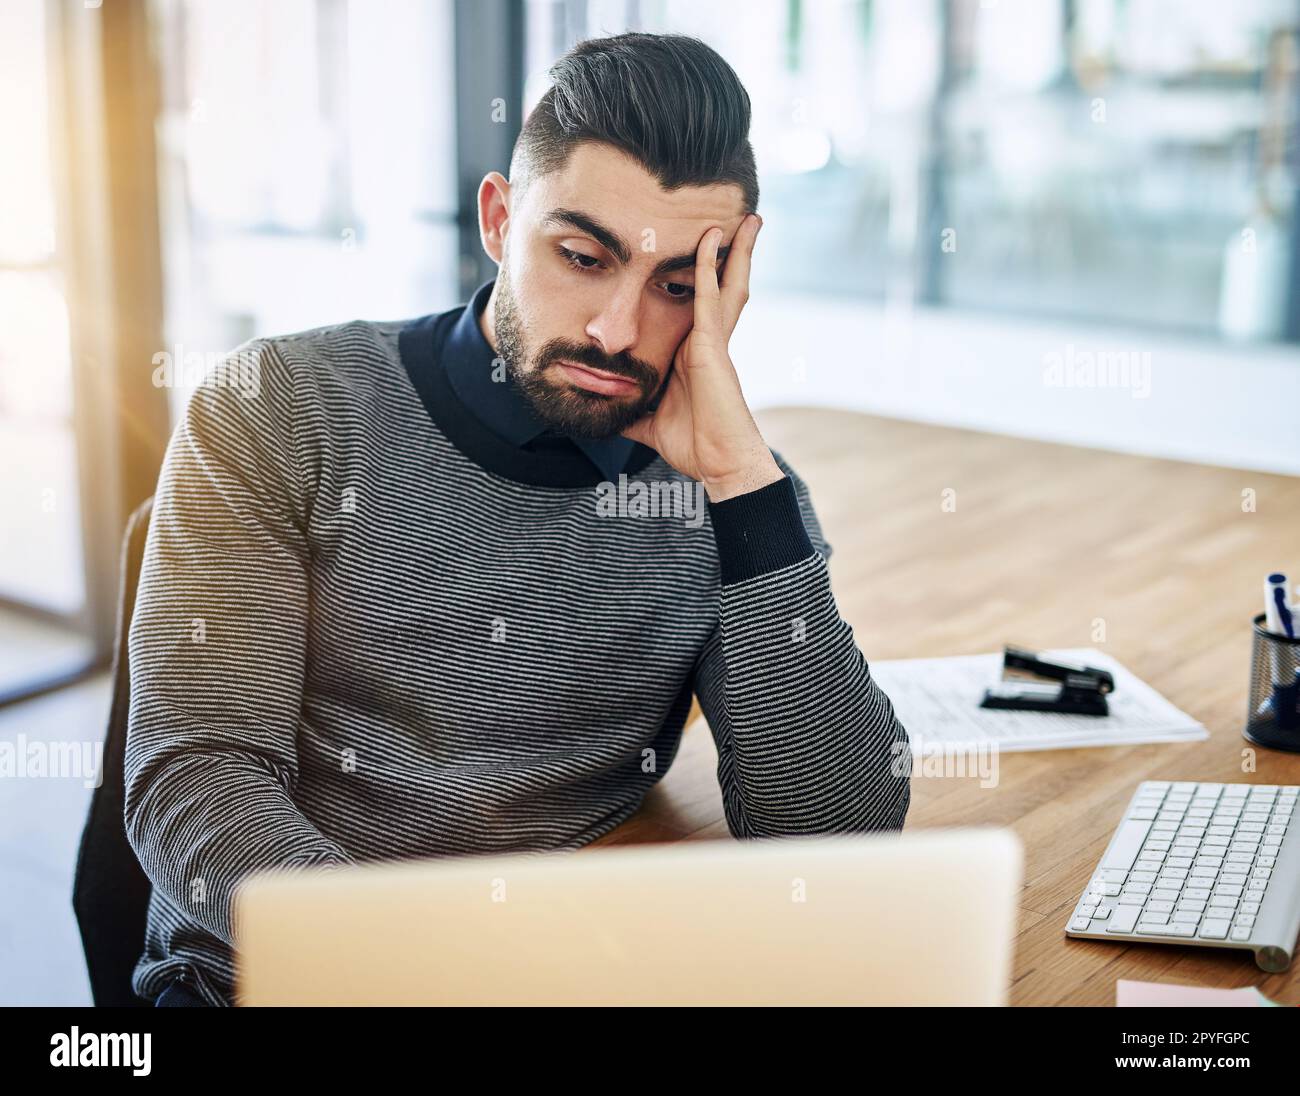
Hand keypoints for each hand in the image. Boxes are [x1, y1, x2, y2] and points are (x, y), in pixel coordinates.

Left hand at [620, 213, 783, 502]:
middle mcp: (708, 341)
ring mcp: (713, 342)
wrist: (719, 464)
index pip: (700, 306)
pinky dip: (709, 267)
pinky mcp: (712, 347)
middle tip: (739, 221)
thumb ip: (628, 412)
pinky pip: (709, 298)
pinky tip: (711, 239)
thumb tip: (602, 412)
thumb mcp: (649, 423)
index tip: (704, 249)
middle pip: (723, 287)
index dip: (705, 277)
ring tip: (747, 218)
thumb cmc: (694, 446)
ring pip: (727, 284)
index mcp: (695, 354)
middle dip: (732, 255)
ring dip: (735, 250)